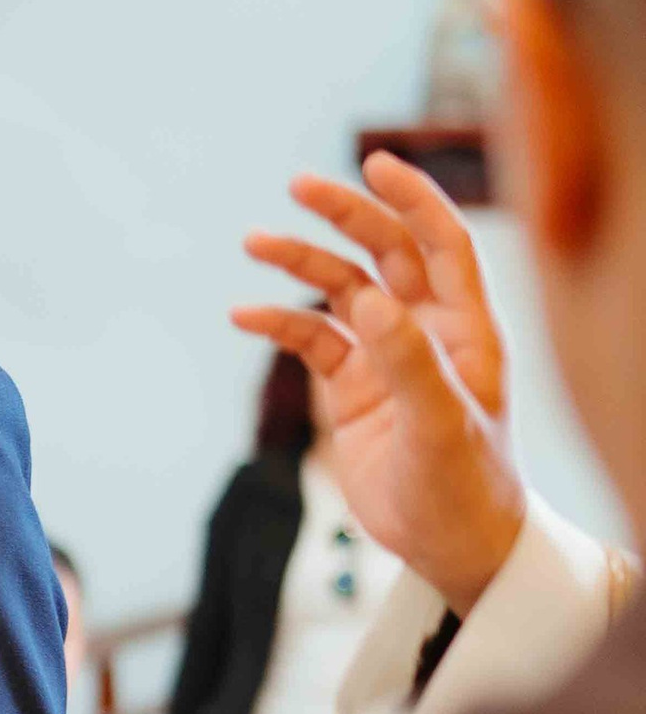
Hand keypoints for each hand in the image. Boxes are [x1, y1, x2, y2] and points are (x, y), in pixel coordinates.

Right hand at [233, 154, 525, 614]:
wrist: (451, 549)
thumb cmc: (467, 488)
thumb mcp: (442, 426)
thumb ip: (408, 360)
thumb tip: (369, 299)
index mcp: (468, 329)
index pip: (444, 244)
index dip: (414, 199)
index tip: (375, 163)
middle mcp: (428, 332)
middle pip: (386, 253)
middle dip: (345, 215)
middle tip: (299, 186)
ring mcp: (387, 358)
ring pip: (341, 291)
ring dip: (301, 264)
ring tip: (255, 242)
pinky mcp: (352, 391)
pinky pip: (310, 341)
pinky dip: (277, 324)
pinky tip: (244, 315)